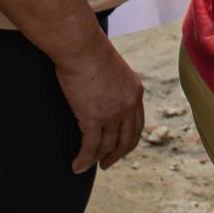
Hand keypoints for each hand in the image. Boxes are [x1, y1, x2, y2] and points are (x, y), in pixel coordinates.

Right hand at [52, 38, 145, 172]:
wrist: (81, 46)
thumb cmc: (90, 51)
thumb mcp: (113, 70)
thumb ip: (114, 86)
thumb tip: (103, 96)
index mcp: (136, 93)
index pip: (136, 125)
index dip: (128, 140)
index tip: (119, 149)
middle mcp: (128, 106)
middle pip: (127, 140)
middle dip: (117, 155)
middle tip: (106, 164)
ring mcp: (112, 114)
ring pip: (107, 146)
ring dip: (97, 159)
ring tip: (86, 167)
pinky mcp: (93, 118)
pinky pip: (90, 146)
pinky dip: (84, 159)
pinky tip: (77, 166)